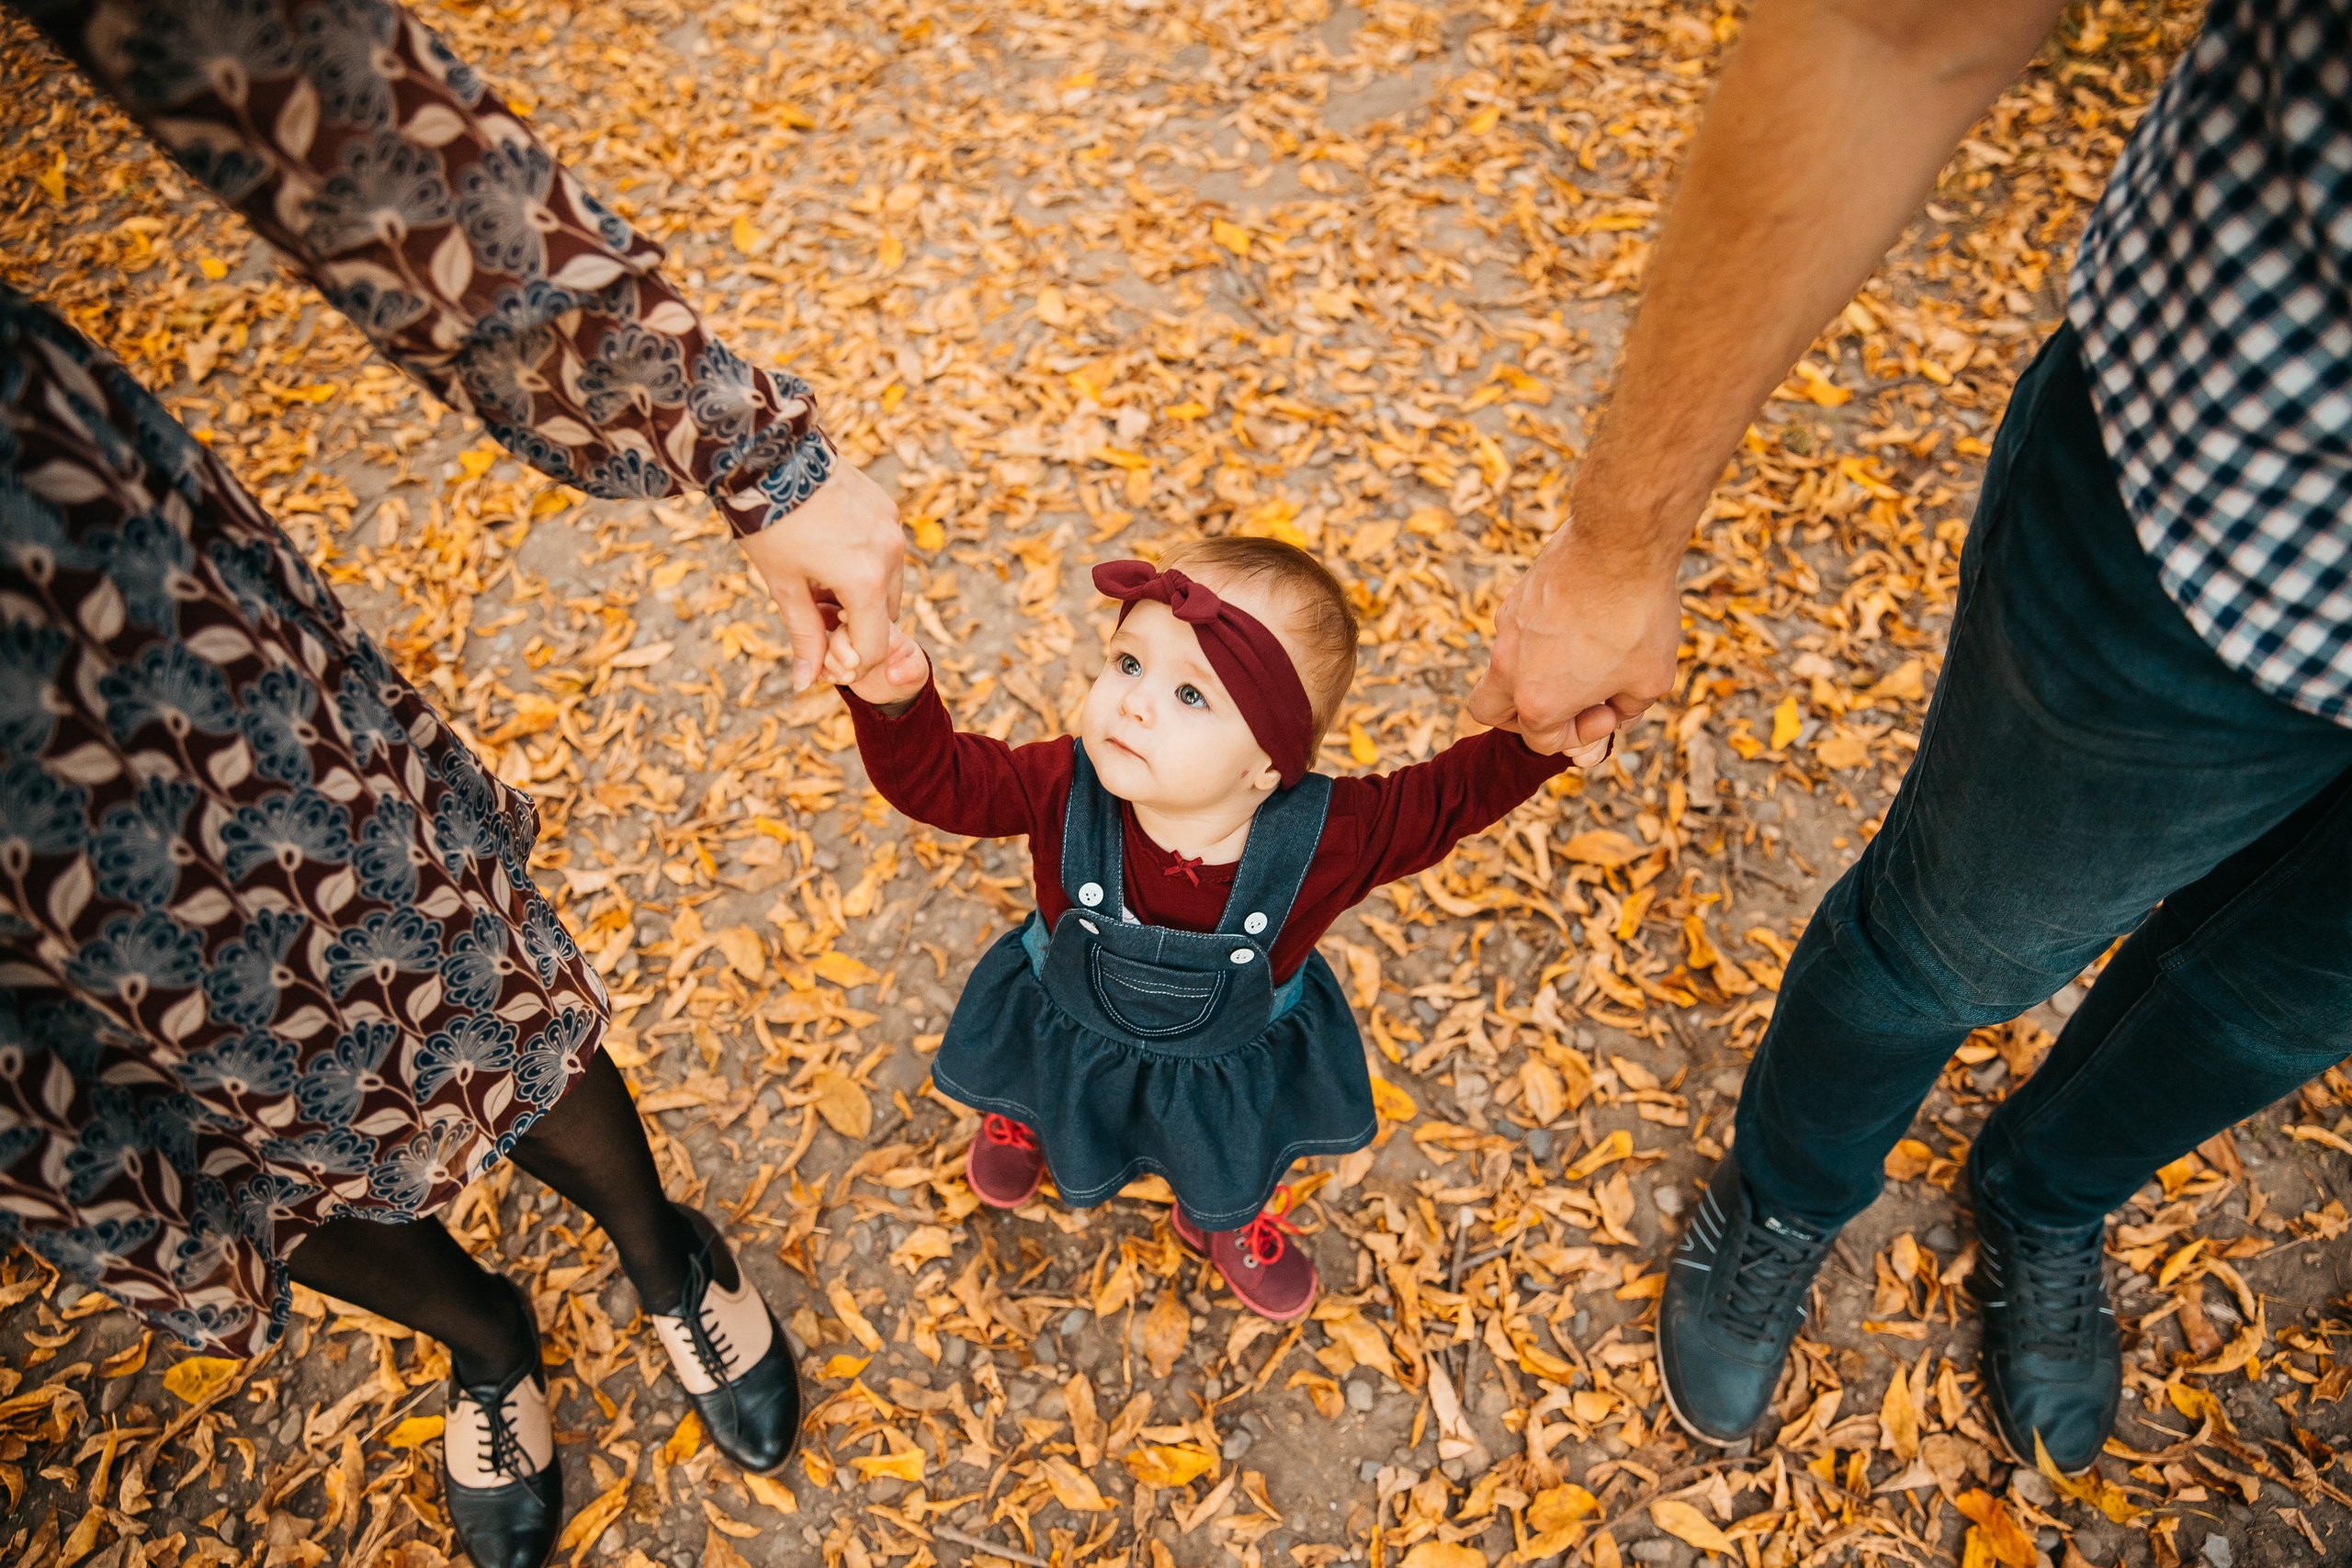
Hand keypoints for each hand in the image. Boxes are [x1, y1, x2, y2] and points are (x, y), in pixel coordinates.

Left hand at [736, 459, 905, 690]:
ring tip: (820, 581)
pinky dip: (866, 565)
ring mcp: (892, 528)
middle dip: (856, 628)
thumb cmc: (769, 524)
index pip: (874, 646)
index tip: (822, 655)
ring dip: (863, 597)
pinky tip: (829, 551)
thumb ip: (803, 635)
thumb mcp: (783, 585)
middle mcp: (889, 555)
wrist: (766, 453)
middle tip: (815, 616)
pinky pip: (886, 552)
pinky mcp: (887, 507)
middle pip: (886, 617)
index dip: (849, 662)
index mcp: (864, 580)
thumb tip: (806, 682)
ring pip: (890, 585)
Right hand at [824, 624, 929, 708]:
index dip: (851, 619)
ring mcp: (844, 645)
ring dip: (830, 662)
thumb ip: (910, 671)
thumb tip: (893, 675)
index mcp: (880, 625)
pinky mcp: (833, 660)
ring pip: (824, 646)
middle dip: (839, 647)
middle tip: (852, 665)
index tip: (846, 625)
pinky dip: (821, 671)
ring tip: (847, 678)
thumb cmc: (909, 672)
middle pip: (839, 629)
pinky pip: (818, 661)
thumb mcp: (917, 673)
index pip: (864, 614)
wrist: (893, 688)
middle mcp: (858, 631)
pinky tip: (831, 680)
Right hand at [1469, 533, 1681, 757]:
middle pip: (1489, 711)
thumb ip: (1628, 709)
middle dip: (1520, 717)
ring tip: (1581, 656)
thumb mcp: (1650, 681)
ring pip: (1503, 668)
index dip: (1582, 735)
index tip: (1608, 709)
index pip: (1543, 741)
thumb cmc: (1637, 619)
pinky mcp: (1514, 599)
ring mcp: (1507, 631)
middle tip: (1561, 703)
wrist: (1618, 545)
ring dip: (1535, 674)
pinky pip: (1517, 632)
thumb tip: (1617, 711)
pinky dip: (1541, 639)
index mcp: (1539, 703)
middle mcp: (1509, 669)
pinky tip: (1581, 620)